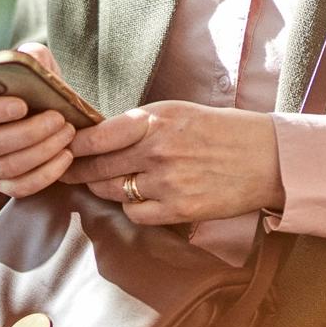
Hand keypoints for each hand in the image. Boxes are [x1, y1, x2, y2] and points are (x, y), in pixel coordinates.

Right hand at [0, 43, 74, 197]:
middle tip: (58, 119)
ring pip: (6, 167)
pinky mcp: (0, 184)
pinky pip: (19, 187)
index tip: (22, 105)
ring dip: (42, 151)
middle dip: (28, 133)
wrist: (47, 110)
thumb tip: (29, 58)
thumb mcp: (34, 64)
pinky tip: (65, 157)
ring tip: (67, 134)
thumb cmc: (34, 86)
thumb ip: (31, 56)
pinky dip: (45, 175)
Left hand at [63, 101, 281, 225]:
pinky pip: (136, 214)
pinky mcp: (178, 209)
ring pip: (113, 191)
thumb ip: (139, 124)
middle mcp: (157, 150)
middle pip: (98, 167)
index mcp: (155, 120)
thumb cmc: (221, 130)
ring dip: (104, 188)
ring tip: (103, 182)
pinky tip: (141, 197)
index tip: (60, 147)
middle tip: (63, 171)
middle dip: (77, 171)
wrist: (265, 158)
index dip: (72, 145)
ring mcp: (167, 183)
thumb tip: (100, 137)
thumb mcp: (177, 112)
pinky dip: (133, 207)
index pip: (96, 137)